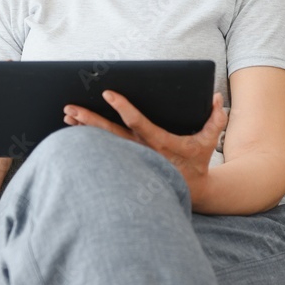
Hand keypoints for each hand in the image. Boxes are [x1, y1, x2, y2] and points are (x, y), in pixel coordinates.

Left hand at [64, 91, 227, 200]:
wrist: (190, 190)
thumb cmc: (197, 162)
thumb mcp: (209, 141)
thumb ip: (215, 119)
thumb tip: (217, 98)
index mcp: (160, 142)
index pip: (137, 122)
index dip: (122, 107)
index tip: (108, 93)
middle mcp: (141, 151)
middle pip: (109, 135)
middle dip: (89, 120)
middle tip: (70, 108)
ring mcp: (131, 159)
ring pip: (102, 144)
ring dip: (83, 130)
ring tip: (66, 117)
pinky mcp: (126, 165)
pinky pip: (103, 152)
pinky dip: (87, 141)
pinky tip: (74, 131)